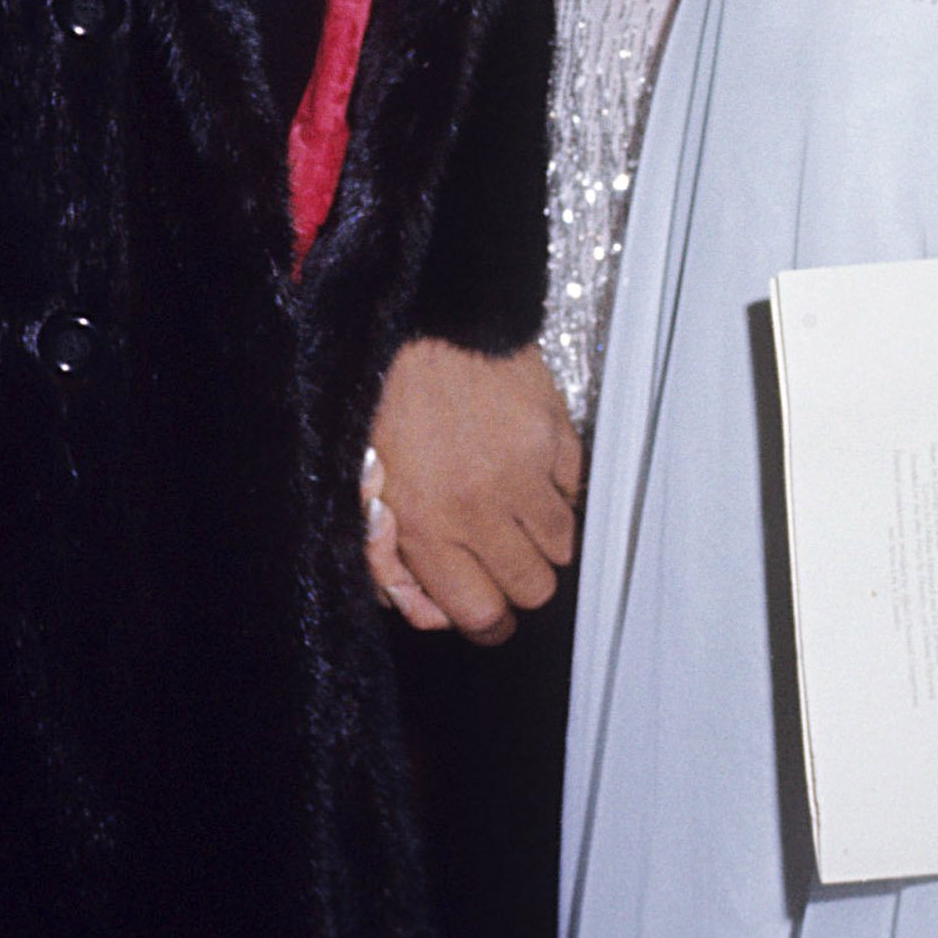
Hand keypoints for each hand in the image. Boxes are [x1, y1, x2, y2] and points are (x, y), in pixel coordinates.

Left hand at [362, 339, 582, 646]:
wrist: (423, 315)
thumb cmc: (384, 394)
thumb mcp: (361, 486)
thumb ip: (387, 557)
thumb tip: (425, 608)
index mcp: (427, 521)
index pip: (479, 613)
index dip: (485, 622)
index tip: (485, 611)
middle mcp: (481, 503)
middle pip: (532, 589)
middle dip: (517, 583)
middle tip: (500, 560)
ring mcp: (526, 468)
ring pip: (563, 548)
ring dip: (541, 539)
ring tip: (513, 510)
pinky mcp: (555, 433)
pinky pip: (576, 492)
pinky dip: (559, 490)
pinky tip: (529, 469)